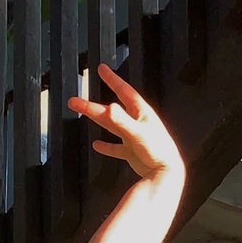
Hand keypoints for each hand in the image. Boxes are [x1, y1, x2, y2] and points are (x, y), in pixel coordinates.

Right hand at [68, 64, 183, 181]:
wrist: (166, 173)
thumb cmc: (158, 151)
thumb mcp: (138, 133)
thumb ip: (122, 121)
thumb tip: (109, 108)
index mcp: (140, 113)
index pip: (124, 91)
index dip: (112, 79)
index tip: (101, 69)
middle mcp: (136, 123)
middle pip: (110, 110)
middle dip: (93, 105)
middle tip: (75, 101)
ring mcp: (133, 138)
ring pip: (111, 126)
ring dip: (96, 120)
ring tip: (81, 114)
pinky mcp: (132, 153)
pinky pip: (116, 148)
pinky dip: (107, 147)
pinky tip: (97, 145)